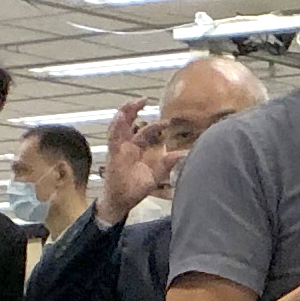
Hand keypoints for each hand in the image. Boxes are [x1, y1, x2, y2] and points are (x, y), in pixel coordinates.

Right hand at [95, 101, 171, 221]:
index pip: (146, 131)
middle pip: (129, 122)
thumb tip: (186, 154)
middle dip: (134, 109)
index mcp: (138, 148)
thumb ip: (169, 162)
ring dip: (125, 112)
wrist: (121, 201)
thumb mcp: (157, 174)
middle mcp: (127, 145)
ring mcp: (119, 148)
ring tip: (133, 103)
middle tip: (144, 99)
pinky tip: (121, 117)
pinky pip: (112, 137)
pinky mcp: (113, 153)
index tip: (167, 120)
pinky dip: (116, 126)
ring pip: (119, 125)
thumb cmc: (137, 188)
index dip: (156, 125)